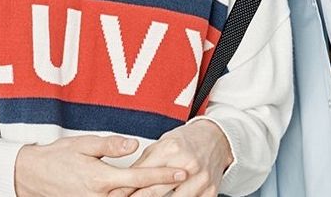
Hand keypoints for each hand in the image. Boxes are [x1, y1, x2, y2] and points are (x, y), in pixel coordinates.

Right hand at [14, 135, 185, 196]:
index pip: (139, 178)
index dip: (162, 175)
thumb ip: (110, 145)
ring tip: (175, 189)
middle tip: (188, 180)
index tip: (181, 171)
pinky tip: (150, 193)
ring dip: (153, 196)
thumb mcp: (83, 144)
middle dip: (165, 190)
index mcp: (100, 179)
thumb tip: (134, 144)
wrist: (32, 177)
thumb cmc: (57, 157)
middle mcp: (100, 196)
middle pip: (140, 196)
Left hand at [109, 120, 231, 196]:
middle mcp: (187, 165)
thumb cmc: (186, 140)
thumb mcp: (162, 143)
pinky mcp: (209, 191)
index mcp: (171, 149)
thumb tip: (125, 178)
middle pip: (154, 192)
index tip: (115, 195)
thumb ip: (145, 161)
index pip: (143, 175)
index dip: (126, 188)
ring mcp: (200, 180)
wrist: (216, 139)